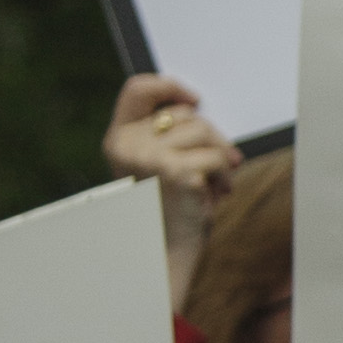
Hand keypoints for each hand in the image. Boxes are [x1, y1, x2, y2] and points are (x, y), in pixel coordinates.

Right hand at [101, 72, 240, 304]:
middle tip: (215, 168)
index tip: (193, 100)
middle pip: (186, 114)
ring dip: (220, 160)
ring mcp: (151, 157)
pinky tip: (212, 197)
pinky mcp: (177, 172)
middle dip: (210, 138)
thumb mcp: (157, 167)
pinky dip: (224, 177)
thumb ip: (166, 138)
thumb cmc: (164, 212)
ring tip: (212, 187)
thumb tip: (197, 109)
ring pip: (206, 132)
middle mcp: (128, 145)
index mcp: (118, 141)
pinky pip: (217, 157)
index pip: (137, 89)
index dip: (168, 86)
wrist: (162, 257)